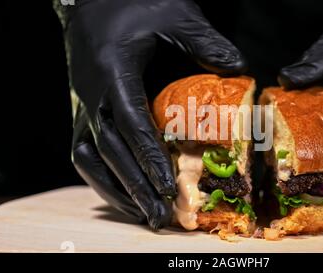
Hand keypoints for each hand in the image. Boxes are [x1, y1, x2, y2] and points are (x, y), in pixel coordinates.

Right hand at [53, 0, 245, 229]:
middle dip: (134, 186)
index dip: (149, 158)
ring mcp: (82, 104)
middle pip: (109, 150)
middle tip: (158, 215)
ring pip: (89, 157)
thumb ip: (206, 41)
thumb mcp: (174, 14)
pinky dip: (101, 176)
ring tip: (140, 213)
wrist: (90, 0)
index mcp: (113, 71)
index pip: (131, 123)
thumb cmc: (131, 4)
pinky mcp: (81, 110)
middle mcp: (91, 94)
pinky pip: (83, 151)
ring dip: (114, 188)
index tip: (167, 186)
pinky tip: (121, 191)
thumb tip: (240, 70)